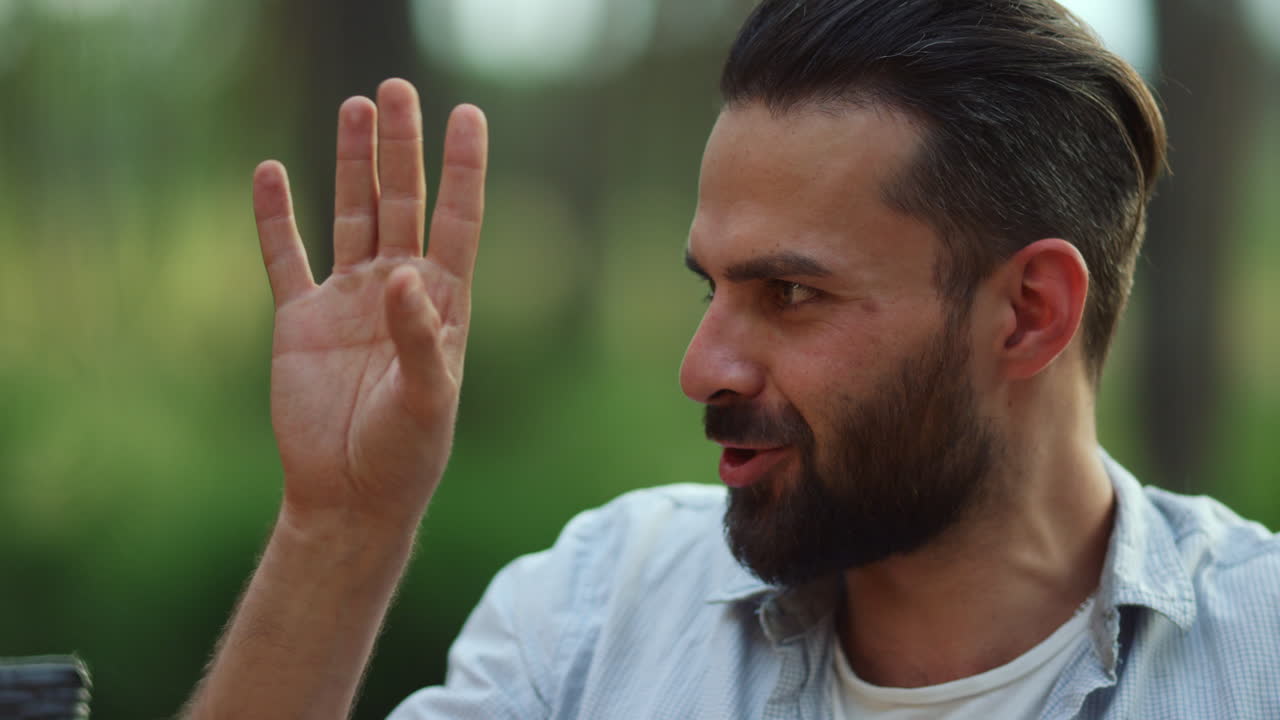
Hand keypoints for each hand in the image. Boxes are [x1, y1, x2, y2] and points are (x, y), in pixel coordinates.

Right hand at [252, 79, 486, 530]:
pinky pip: (285, 256)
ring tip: (356, 107)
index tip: (468, 115)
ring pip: (350, 215)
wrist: (347, 496)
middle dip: (402, 148)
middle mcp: (397, 291)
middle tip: (396, 91)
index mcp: (442, 305)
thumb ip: (419, 338)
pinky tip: (271, 172)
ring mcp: (347, 301)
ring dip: (353, 164)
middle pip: (402, 202)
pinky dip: (276, 217)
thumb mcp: (427, 400)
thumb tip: (403, 275)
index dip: (462, 169)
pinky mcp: (299, 319)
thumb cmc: (405, 454)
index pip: (457, 220)